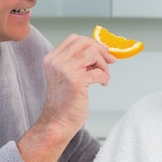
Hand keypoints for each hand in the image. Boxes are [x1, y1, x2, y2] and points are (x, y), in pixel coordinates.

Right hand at [18, 34, 115, 161]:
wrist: (57, 122)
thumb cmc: (64, 102)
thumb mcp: (65, 75)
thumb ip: (76, 62)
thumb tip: (99, 51)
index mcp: (51, 59)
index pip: (74, 39)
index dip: (91, 43)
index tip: (102, 51)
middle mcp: (56, 62)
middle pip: (84, 42)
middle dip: (101, 50)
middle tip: (110, 61)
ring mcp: (65, 71)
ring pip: (92, 53)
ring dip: (103, 64)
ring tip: (103, 76)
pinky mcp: (76, 82)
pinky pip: (98, 71)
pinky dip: (104, 77)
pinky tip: (102, 84)